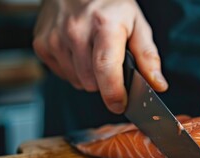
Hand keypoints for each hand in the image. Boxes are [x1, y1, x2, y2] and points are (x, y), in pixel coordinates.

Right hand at [33, 0, 166, 113]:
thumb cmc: (109, 3)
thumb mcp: (136, 23)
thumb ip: (148, 56)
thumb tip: (158, 84)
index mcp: (104, 25)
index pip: (106, 69)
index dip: (114, 93)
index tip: (121, 105)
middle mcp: (76, 31)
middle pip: (92, 81)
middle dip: (105, 82)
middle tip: (110, 63)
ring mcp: (55, 38)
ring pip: (77, 81)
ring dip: (89, 77)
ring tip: (93, 53)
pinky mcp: (41, 44)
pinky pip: (62, 74)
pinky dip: (73, 70)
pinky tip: (78, 51)